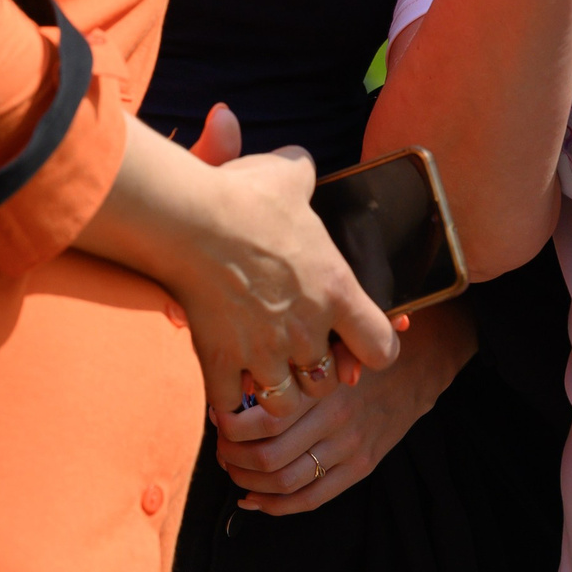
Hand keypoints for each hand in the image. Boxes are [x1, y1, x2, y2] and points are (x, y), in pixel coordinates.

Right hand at [158, 131, 399, 441]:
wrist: (188, 219)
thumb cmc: (243, 194)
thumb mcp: (288, 174)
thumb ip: (303, 175)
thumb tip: (301, 166)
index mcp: (335, 290)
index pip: (382, 349)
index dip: (372, 349)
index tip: (354, 341)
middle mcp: (306, 330)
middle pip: (327, 384)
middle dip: (313, 372)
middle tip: (295, 352)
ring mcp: (264, 352)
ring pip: (284, 403)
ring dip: (275, 392)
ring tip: (260, 371)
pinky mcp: (221, 361)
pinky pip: (230, 406)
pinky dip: (227, 402)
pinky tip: (223, 383)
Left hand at [217, 302, 477, 513]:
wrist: (416, 366)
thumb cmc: (358, 351)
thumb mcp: (324, 344)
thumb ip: (288, 363)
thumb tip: (237, 380)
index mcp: (321, 387)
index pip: (263, 421)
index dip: (230, 426)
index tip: (218, 415)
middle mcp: (335, 420)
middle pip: (268, 457)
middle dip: (233, 457)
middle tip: (220, 447)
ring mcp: (350, 448)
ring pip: (286, 482)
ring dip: (249, 481)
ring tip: (234, 470)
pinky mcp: (361, 467)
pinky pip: (312, 498)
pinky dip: (276, 506)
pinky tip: (254, 498)